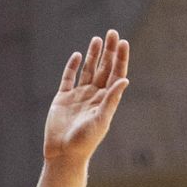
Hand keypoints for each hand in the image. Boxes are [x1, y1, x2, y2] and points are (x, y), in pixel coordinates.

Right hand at [43, 30, 129, 162]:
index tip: (122, 42)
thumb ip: (111, 99)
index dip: (119, 58)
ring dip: (92, 55)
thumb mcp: (101, 119)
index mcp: (105, 100)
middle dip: (108, 51)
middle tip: (112, 33)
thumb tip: (124, 79)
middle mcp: (94, 95)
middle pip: (103, 68)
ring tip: (97, 39)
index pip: (115, 74)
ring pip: (87, 70)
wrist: (63, 153)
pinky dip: (72, 67)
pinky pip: (68, 79)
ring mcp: (78, 96)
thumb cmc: (85, 141)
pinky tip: (77, 56)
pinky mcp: (62, 98)